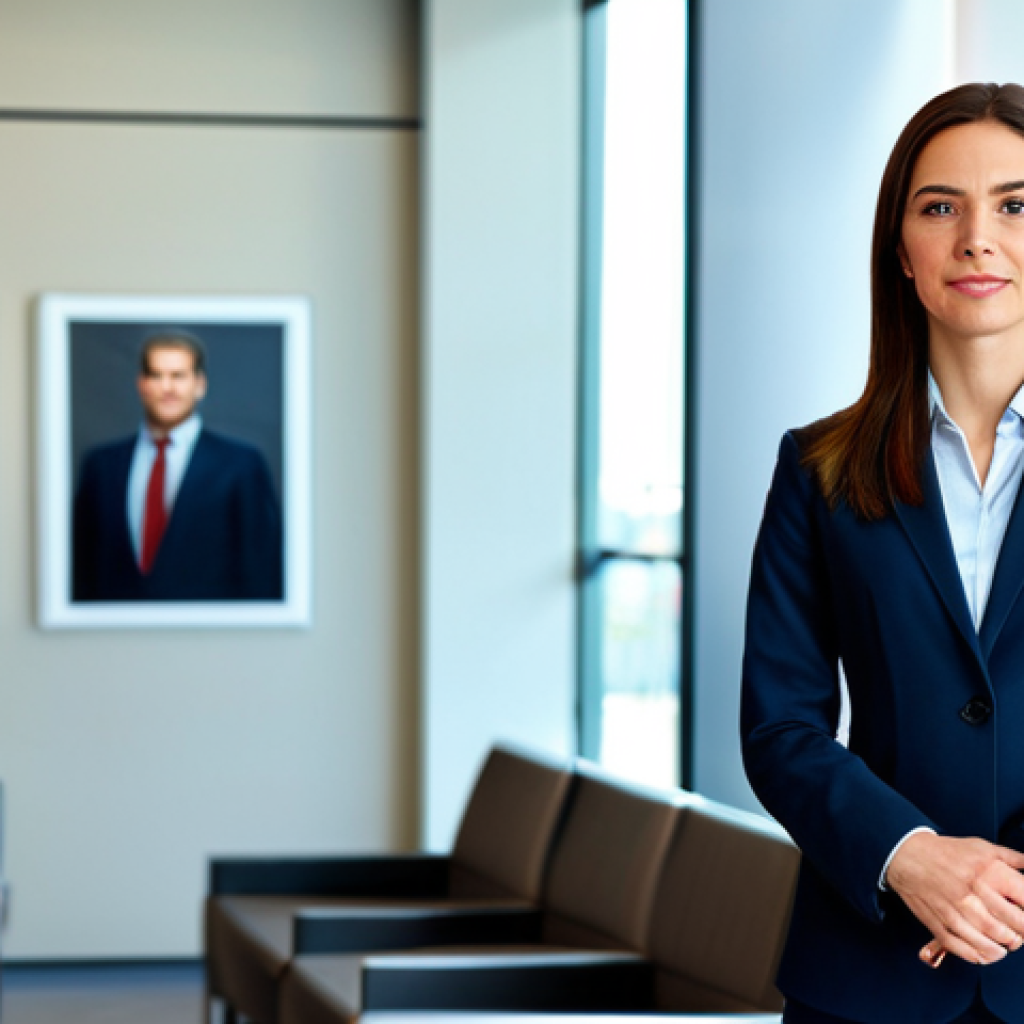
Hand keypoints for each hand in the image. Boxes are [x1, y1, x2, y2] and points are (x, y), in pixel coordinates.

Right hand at [885, 832, 1023, 966]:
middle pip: (1011, 924)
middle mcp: (971, 890)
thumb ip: (1012, 858)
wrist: (906, 854)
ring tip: (1004, 945)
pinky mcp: (937, 921)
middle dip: (1021, 933)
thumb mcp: (982, 847)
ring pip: (988, 940)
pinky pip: (960, 947)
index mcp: (986, 870)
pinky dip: (975, 955)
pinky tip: (984, 953)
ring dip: (1001, 948)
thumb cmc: (946, 852)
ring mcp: (953, 908)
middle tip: (1019, 932)